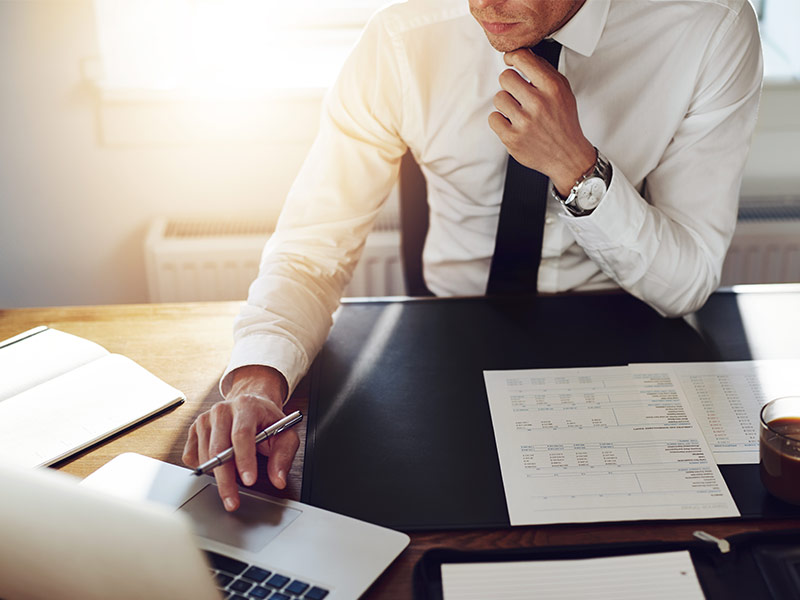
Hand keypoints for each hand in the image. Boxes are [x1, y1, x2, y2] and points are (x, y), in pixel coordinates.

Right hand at [182, 365, 297, 511]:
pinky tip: (218, 466)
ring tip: (232, 481)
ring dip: (216, 475)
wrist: (251, 404)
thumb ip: (284, 455)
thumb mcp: (285, 434)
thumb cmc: (267, 420)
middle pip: (218, 448)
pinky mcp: (194, 429)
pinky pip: (191, 457)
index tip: (249, 480)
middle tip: (232, 501)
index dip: (244, 459)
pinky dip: (203, 468)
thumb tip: (278, 479)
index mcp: (246, 406)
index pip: (242, 434)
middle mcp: (222, 410)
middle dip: (225, 479)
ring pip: (204, 455)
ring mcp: (205, 419)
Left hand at [488, 48, 595, 195]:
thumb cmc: (563, 121)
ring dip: (506, 103)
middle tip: (518, 93)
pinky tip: (513, 124)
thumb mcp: (563, 91)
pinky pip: (493, 118)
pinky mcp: (512, 138)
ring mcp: (524, 122)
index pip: (522, 58)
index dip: (512, 57)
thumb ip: (543, 71)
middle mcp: (538, 103)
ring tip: (518, 111)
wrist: (567, 156)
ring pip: (498, 97)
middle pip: (505, 77)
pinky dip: (501, 121)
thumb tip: (520, 55)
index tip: (510, 61)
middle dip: (510, 83)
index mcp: (552, 88)